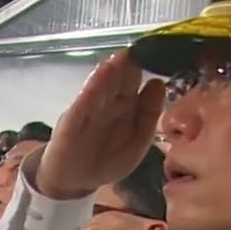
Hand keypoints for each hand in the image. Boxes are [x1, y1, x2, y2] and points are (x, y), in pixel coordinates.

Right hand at [35, 51, 165, 199]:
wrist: (73, 182)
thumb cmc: (106, 160)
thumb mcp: (137, 141)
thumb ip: (148, 115)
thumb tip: (158, 83)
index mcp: (125, 106)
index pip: (136, 82)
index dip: (146, 68)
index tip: (159, 53)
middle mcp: (106, 103)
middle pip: (119, 80)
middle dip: (129, 65)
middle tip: (142, 47)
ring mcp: (87, 111)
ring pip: (101, 88)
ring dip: (110, 72)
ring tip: (122, 56)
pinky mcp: (70, 123)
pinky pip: (81, 106)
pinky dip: (90, 91)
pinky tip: (100, 76)